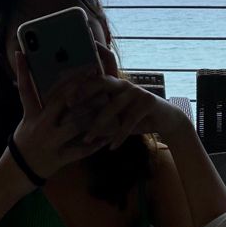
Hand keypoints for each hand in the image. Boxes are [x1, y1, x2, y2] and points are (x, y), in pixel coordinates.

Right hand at [12, 51, 116, 180]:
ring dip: (93, 114)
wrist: (19, 170)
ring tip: (107, 102)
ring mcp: (50, 142)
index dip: (37, 73)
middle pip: (61, 102)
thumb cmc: (25, 139)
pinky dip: (95, 144)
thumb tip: (44, 75)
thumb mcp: (27, 117)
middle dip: (80, 89)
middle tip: (96, 76)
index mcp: (31, 113)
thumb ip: (36, 98)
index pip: (30, 88)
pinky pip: (80, 150)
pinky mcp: (59, 158)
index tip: (48, 59)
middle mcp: (40, 125)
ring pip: (75, 125)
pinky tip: (108, 137)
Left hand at [63, 43, 187, 150]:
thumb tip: (70, 124)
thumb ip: (96, 114)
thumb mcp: (114, 115)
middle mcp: (123, 83)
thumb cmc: (134, 117)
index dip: (76, 85)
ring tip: (87, 139)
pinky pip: (130, 120)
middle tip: (69, 107)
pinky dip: (120, 135)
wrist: (165, 119)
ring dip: (99, 124)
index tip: (60, 96)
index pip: (91, 79)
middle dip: (84, 93)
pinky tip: (112, 146)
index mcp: (112, 83)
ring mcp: (136, 91)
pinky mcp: (148, 102)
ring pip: (113, 106)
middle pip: (100, 83)